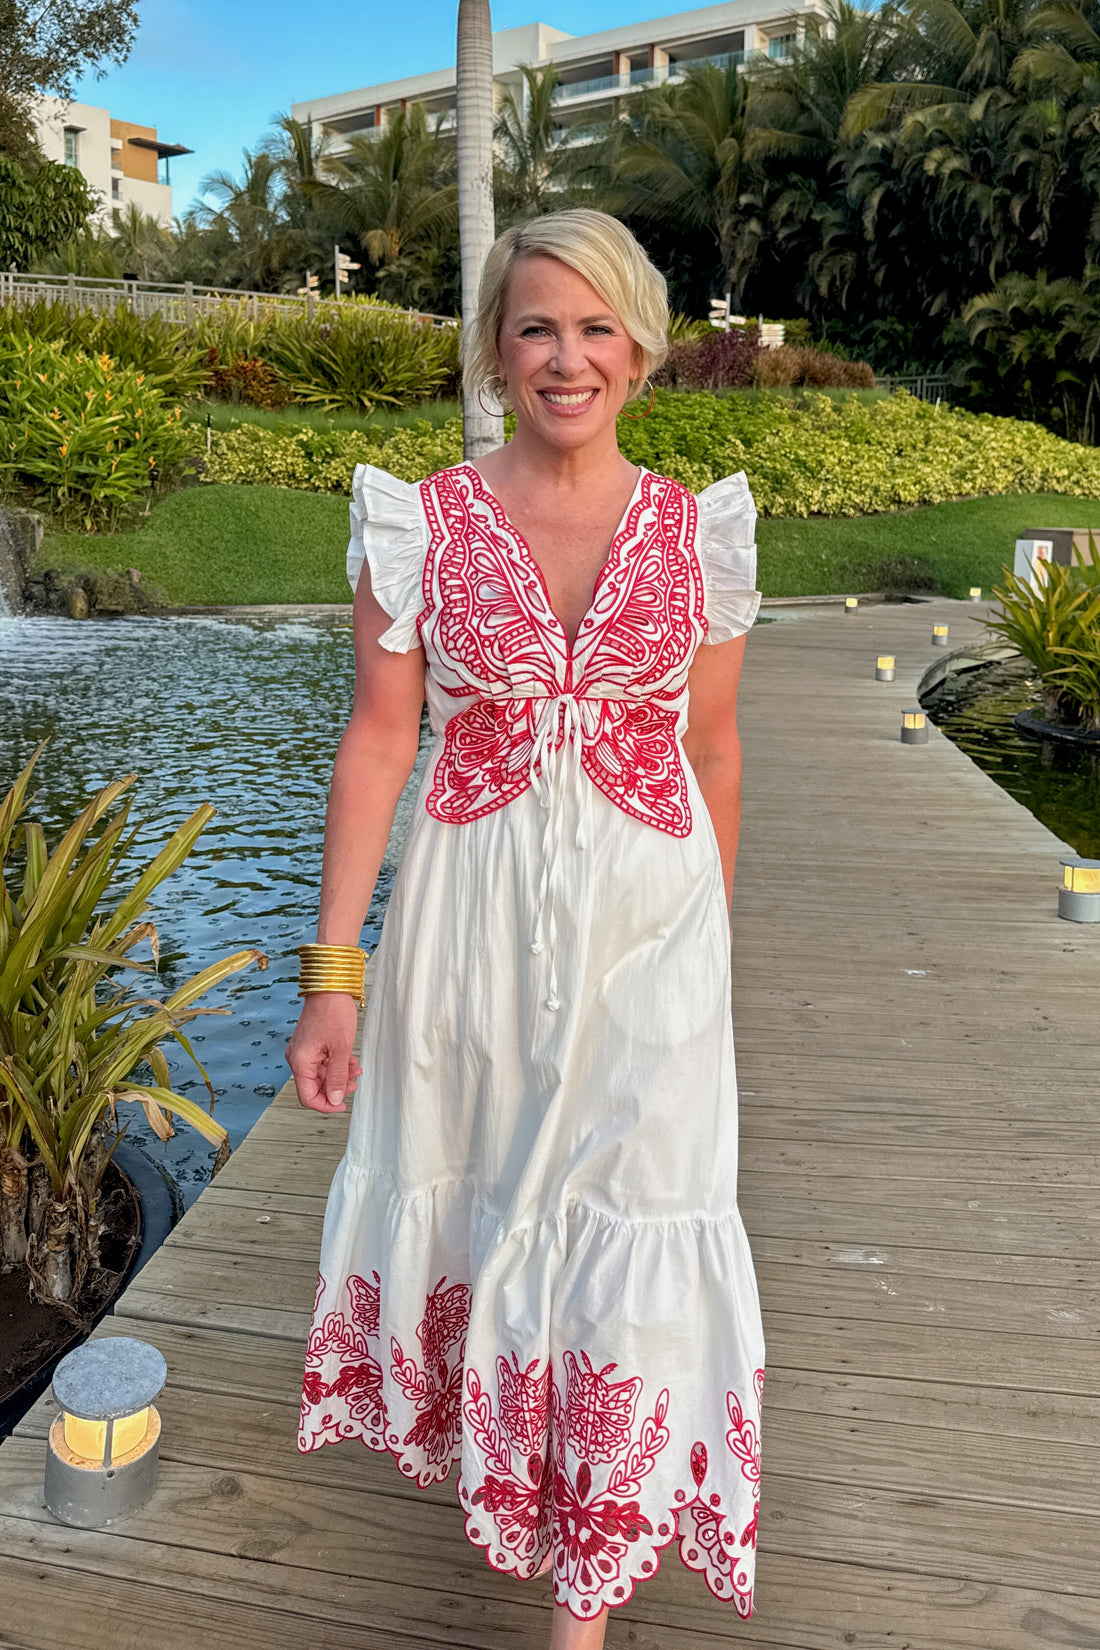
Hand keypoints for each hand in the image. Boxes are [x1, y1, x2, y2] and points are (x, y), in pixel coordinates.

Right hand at [285, 993, 362, 1113]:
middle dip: (335, 1088)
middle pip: (314, 1086)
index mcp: (300, 1061)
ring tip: (355, 1069)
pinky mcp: (309, 1044)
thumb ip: (337, 1077)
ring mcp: (302, 1051)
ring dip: (338, 1075)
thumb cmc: (333, 1011)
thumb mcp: (341, 1049)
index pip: (307, 1097)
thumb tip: (333, 1099)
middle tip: (353, 1082)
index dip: (325, 1105)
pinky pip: (321, 1062)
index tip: (342, 1105)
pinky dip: (335, 1065)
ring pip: (319, 1074)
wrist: (330, 986)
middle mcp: (297, 1058)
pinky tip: (350, 1062)